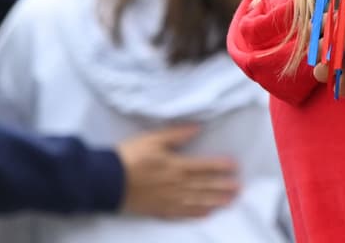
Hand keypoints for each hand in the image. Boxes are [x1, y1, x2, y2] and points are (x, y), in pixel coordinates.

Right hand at [116, 125, 238, 218]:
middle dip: (223, 187)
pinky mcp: (157, 210)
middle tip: (239, 189)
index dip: (220, 166)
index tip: (235, 167)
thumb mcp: (153, 139)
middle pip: (204, 186)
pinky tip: (205, 214)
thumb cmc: (128, 156)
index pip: (204, 166)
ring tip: (229, 202)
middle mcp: (176, 185)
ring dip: (214, 201)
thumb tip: (197, 129)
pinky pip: (180, 214)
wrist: (104, 181)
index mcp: (176, 166)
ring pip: (196, 201)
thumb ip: (176, 135)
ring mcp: (167, 200)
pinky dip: (194, 214)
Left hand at [312, 0, 344, 94]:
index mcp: (336, 23)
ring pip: (320, 72)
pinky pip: (340, 89)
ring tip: (338, 69)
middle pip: (315, 50)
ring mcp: (340, 62)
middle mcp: (333, 43)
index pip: (317, 24)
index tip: (330, 28)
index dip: (322, 27)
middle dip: (322, 50)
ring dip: (327, 71)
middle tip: (335, 49)